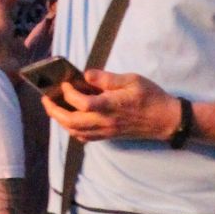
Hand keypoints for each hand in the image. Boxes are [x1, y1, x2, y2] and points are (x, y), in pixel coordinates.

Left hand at [42, 70, 180, 142]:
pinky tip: (70, 120)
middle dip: (54, 111)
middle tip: (46, 99)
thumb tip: (85, 75)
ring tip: (53, 108)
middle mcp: (106, 122)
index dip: (67, 93)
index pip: (81, 103)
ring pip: (76, 132)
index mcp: (110, 106)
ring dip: (61, 121)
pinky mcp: (110, 136)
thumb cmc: (151, 97)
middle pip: (72, 122)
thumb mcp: (132, 80)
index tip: (64, 83)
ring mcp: (107, 131)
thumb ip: (107, 78)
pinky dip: (73, 130)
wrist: (168, 120)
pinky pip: (86, 138)